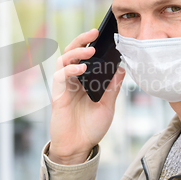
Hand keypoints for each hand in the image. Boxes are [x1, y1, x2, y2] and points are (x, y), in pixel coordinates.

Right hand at [48, 29, 125, 164]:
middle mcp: (72, 80)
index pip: (85, 56)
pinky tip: (81, 69)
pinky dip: (70, 70)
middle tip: (93, 32)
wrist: (78, 147)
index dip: (91, 43)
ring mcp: (64, 86)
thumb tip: (122, 67)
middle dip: (81, 40)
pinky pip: (60, 76)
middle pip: (72, 52)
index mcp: (84, 80)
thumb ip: (113, 87)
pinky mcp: (57, 95)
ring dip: (76, 51)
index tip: (103, 34)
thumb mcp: (108, 105)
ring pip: (64, 60)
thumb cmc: (91, 128)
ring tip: (90, 49)